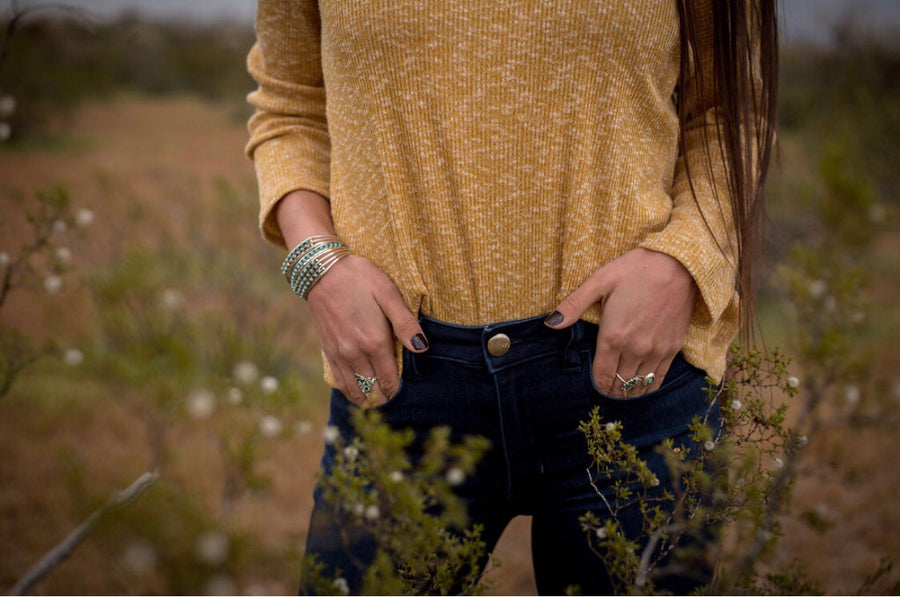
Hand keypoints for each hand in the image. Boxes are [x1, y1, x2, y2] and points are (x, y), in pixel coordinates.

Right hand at [306, 254, 428, 406]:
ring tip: (375, 401)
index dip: (397, 388)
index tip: (402, 390)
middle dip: (383, 395)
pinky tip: (355, 392)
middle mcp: (355, 353)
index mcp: (374, 342)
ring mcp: (339, 353)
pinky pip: (338, 379)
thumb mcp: (388, 294)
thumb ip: (405, 323)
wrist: (322, 270)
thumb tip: (422, 347)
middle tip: (391, 398)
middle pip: (373, 386)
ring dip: (366, 397)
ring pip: (354, 388)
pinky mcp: (327, 349)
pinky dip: (348, 390)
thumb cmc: (360, 278)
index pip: (389, 378)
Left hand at [544, 248, 696, 397]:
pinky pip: (658, 378)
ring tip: (621, 392)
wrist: (677, 265)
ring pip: (638, 384)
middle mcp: (635, 349)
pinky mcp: (672, 348)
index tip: (595, 387)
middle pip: (620, 383)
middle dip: (611, 390)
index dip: (597, 385)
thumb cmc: (635, 270)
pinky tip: (641, 387)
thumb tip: (550, 324)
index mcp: (613, 336)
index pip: (602, 376)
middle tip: (606, 391)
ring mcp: (656, 350)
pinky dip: (648, 386)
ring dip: (628, 392)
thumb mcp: (599, 281)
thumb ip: (574, 305)